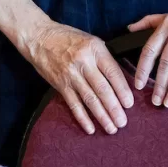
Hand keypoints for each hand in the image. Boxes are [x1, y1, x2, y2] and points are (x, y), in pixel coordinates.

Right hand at [17, 20, 133, 134]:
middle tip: (123, 122)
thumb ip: (103, 57)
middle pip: (102, 89)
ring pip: (89, 99)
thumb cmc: (67, 38)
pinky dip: (82, 118)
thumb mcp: (90, 40)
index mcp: (94, 49)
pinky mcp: (60, 84)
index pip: (112, 72)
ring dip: (102, 116)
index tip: (129, 104)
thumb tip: (119, 79)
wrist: (38, 37)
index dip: (122, 90)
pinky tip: (90, 128)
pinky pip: (73, 104)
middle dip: (114, 108)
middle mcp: (83, 62)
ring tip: (112, 128)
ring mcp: (71, 74)